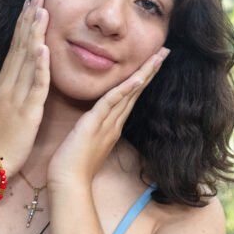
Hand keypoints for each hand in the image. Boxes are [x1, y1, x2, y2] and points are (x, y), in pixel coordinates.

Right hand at [0, 0, 50, 176]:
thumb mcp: (1, 110)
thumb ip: (8, 93)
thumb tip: (13, 80)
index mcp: (4, 85)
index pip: (14, 48)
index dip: (23, 25)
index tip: (30, 4)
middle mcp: (8, 85)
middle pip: (20, 47)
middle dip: (29, 20)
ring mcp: (16, 97)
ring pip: (27, 60)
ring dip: (34, 34)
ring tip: (42, 11)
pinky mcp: (27, 112)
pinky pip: (34, 86)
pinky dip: (39, 66)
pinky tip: (43, 49)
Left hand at [47, 46, 169, 188]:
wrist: (68, 183)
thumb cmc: (72, 165)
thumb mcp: (86, 141)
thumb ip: (94, 128)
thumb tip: (95, 120)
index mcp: (111, 125)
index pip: (129, 97)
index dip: (141, 78)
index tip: (152, 62)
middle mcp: (114, 123)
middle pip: (135, 91)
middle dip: (150, 70)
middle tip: (165, 51)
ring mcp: (107, 124)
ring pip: (129, 94)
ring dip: (144, 73)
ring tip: (159, 56)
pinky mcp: (95, 125)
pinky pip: (111, 104)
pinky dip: (125, 90)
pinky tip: (137, 78)